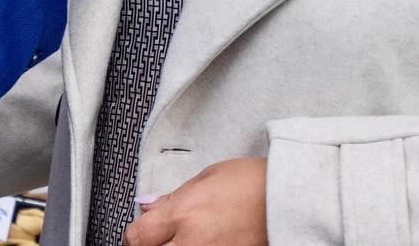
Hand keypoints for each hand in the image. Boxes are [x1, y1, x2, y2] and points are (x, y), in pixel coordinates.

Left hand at [124, 157, 266, 245]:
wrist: (286, 200)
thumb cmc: (250, 182)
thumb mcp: (205, 178)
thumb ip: (172, 198)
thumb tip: (147, 206)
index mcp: (182, 214)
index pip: (136, 237)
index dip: (133, 235)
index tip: (138, 232)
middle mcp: (191, 243)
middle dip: (150, 245)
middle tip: (158, 238)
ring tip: (184, 239)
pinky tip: (200, 243)